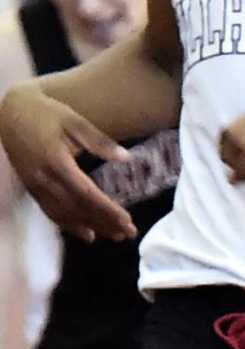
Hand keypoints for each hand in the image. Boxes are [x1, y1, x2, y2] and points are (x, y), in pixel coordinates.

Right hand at [0, 89, 135, 242]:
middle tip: (129, 233)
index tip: (128, 221)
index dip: (107, 210)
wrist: (9, 112)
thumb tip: (126, 158)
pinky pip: (51, 212)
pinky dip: (69, 226)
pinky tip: (87, 234)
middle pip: (78, 208)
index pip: (86, 194)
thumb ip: (99, 141)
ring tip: (114, 235)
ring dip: (90, 227)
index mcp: (56, 162)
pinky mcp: (30, 188)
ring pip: (64, 214)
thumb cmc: (46, 113)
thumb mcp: (74, 121)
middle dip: (104, 223)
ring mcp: (34, 185)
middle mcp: (43, 179)